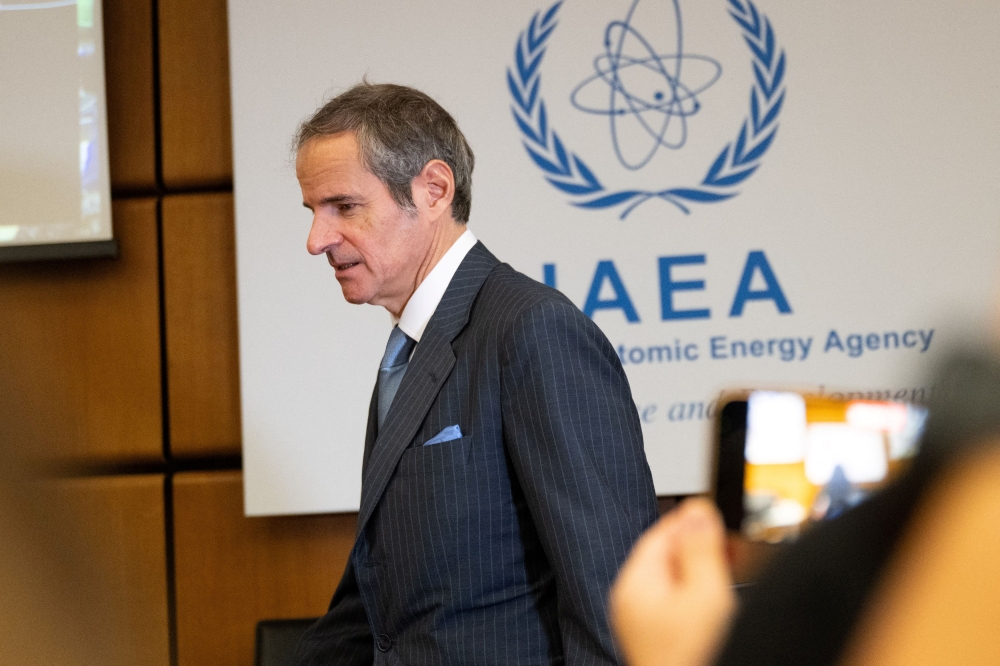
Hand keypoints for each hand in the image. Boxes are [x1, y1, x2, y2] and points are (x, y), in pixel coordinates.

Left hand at [609, 498, 736, 665]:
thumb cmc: (690, 658)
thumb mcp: (705, 594)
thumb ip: (700, 549)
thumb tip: (697, 510)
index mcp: (633, 585)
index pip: (659, 533)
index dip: (692, 520)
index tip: (719, 515)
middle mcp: (633, 605)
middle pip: (668, 558)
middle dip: (701, 548)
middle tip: (733, 545)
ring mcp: (647, 627)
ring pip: (677, 584)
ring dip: (705, 573)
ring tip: (732, 570)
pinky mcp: (664, 644)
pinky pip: (681, 608)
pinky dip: (703, 598)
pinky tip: (721, 604)